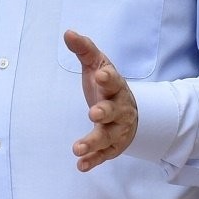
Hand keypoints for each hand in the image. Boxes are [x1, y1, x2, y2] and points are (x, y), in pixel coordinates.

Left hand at [64, 29, 137, 171]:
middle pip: (114, 111)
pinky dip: (93, 160)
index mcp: (115, 87)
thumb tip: (68, 32)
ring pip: (108, 137)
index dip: (108, 78)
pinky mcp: (112, 146)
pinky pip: (103, 155)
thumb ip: (84, 50)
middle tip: (93, 113)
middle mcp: (119, 109)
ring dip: (93, 142)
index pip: (114, 81)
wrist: (131, 112)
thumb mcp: (98, 65)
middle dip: (105, 112)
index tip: (101, 75)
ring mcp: (117, 129)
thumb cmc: (108, 86)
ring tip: (77, 148)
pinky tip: (81, 165)